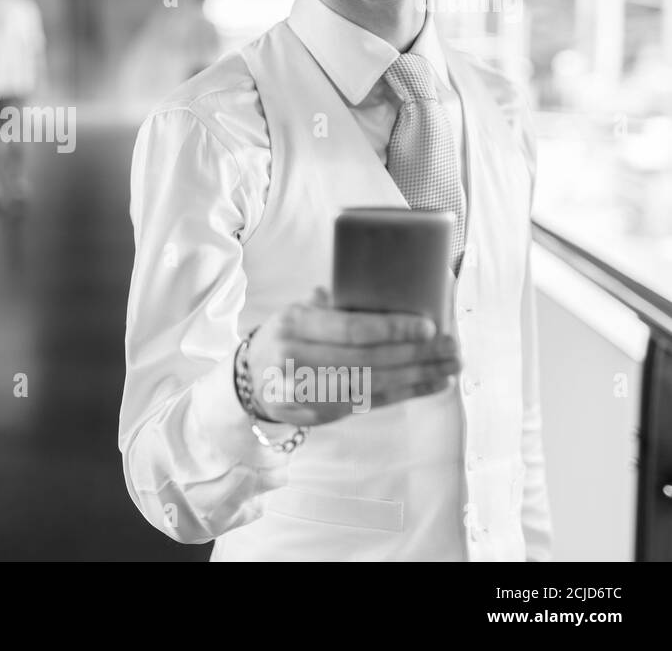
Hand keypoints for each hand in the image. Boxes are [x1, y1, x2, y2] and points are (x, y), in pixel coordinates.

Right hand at [244, 286, 459, 426]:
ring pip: (370, 386)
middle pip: (367, 360)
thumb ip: (334, 304)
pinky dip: (401, 394)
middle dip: (416, 355)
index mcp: (294, 323)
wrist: (251, 378)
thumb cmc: (288, 337)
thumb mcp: (300, 312)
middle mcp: (295, 358)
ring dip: (416, 378)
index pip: (351, 328)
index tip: (429, 326)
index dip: (393, 329)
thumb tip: (384, 289)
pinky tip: (426, 386)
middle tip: (452, 349)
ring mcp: (303, 391)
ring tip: (449, 369)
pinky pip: (365, 404)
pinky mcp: (314, 414)